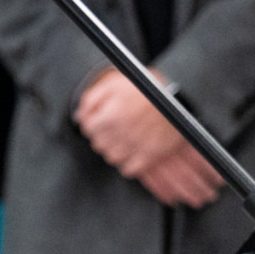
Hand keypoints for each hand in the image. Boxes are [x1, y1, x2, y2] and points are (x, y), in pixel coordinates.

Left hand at [74, 69, 221, 206]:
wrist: (176, 98)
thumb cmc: (144, 88)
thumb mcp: (114, 84)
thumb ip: (91, 99)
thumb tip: (78, 117)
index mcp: (111, 116)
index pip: (87, 129)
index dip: (91, 122)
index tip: (98, 119)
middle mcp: (122, 134)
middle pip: (98, 144)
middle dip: (101, 135)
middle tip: (111, 126)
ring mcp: (136, 147)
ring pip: (111, 158)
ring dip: (112, 148)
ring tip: (121, 137)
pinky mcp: (150, 157)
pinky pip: (127, 170)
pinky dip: (126, 162)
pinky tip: (130, 149)